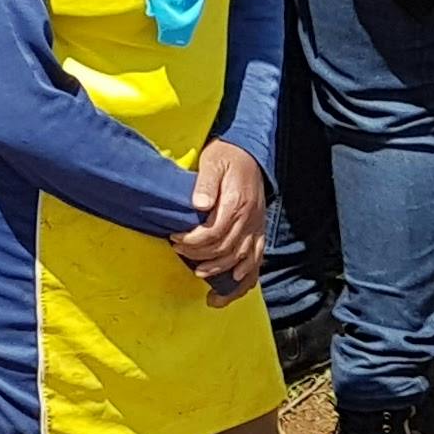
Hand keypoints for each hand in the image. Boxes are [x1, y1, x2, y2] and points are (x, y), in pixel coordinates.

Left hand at [171, 142, 268, 299]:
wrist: (250, 152)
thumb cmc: (226, 156)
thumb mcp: (212, 162)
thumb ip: (206, 184)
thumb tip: (199, 205)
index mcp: (236, 203)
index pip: (213, 233)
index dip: (192, 241)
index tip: (174, 238)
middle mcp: (250, 219)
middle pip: (225, 249)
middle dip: (199, 255)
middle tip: (179, 251)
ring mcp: (256, 226)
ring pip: (241, 258)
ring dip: (220, 269)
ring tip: (200, 273)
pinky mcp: (259, 229)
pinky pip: (257, 257)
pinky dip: (247, 273)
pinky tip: (234, 281)